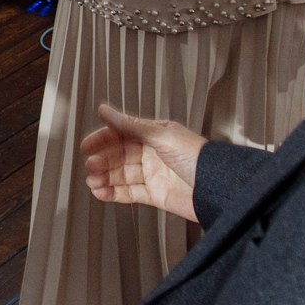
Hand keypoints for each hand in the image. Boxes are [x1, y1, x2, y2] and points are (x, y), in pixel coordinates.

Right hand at [80, 106, 205, 221]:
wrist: (217, 189)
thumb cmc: (199, 158)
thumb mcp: (162, 136)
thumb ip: (131, 124)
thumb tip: (106, 110)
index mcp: (155, 135)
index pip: (122, 134)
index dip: (103, 139)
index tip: (87, 146)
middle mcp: (153, 153)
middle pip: (119, 156)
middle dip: (101, 161)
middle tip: (90, 167)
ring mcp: (153, 174)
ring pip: (121, 175)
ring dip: (104, 178)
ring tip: (92, 182)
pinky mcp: (155, 194)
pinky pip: (129, 193)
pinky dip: (113, 193)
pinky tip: (102, 193)